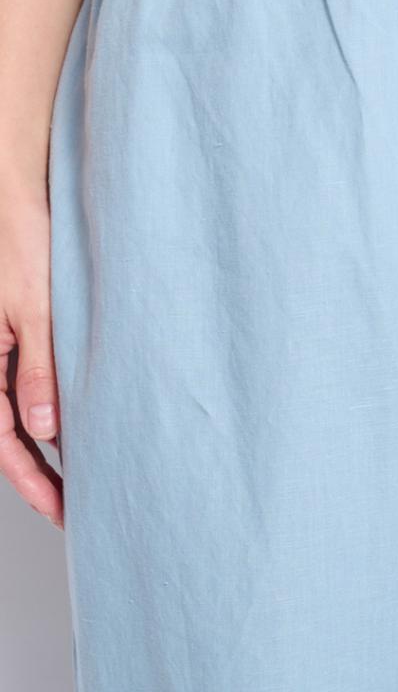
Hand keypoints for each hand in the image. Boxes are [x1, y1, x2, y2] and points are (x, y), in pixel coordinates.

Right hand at [0, 184, 62, 527]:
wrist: (18, 198)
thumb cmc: (22, 244)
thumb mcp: (34, 309)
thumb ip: (37, 368)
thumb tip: (46, 430)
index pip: (4, 439)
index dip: (32, 479)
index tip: (61, 510)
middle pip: (11, 434)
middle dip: (40, 474)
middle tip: (74, 507)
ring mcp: (2, 349)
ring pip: (20, 413)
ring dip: (46, 447)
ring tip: (78, 477)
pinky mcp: (19, 334)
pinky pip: (28, 385)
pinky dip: (49, 412)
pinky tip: (73, 427)